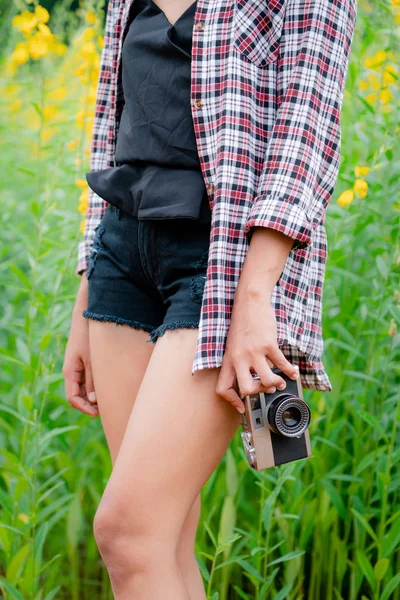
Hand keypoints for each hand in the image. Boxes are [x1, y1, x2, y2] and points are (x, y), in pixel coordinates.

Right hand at [62, 273, 98, 416]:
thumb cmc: (90, 336)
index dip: (84, 408)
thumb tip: (93, 401)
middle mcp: (72, 371)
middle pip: (78, 395)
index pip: (72, 397)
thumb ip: (92, 380)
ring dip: (94, 396)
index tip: (98, 413)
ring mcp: (78, 367)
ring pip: (84, 389)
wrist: (89, 316)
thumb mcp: (92, 360)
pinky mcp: (86, 362)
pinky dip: (96, 387)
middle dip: (90, 405)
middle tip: (107, 410)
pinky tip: (110, 387)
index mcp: (70, 371)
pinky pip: (88, 380)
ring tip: (111, 400)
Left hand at [216, 227, 299, 412]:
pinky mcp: (267, 344)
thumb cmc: (242, 323)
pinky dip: (290, 371)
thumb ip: (238, 361)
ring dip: (277, 384)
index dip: (232, 401)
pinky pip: (281, 364)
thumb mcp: (233, 344)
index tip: (242, 407)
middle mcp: (239, 359)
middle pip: (246, 390)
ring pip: (266, 381)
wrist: (249, 302)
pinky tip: (293, 371)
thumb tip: (250, 377)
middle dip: (258, 394)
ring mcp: (253, 352)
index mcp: (229, 360)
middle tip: (266, 389)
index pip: (222, 388)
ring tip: (281, 381)